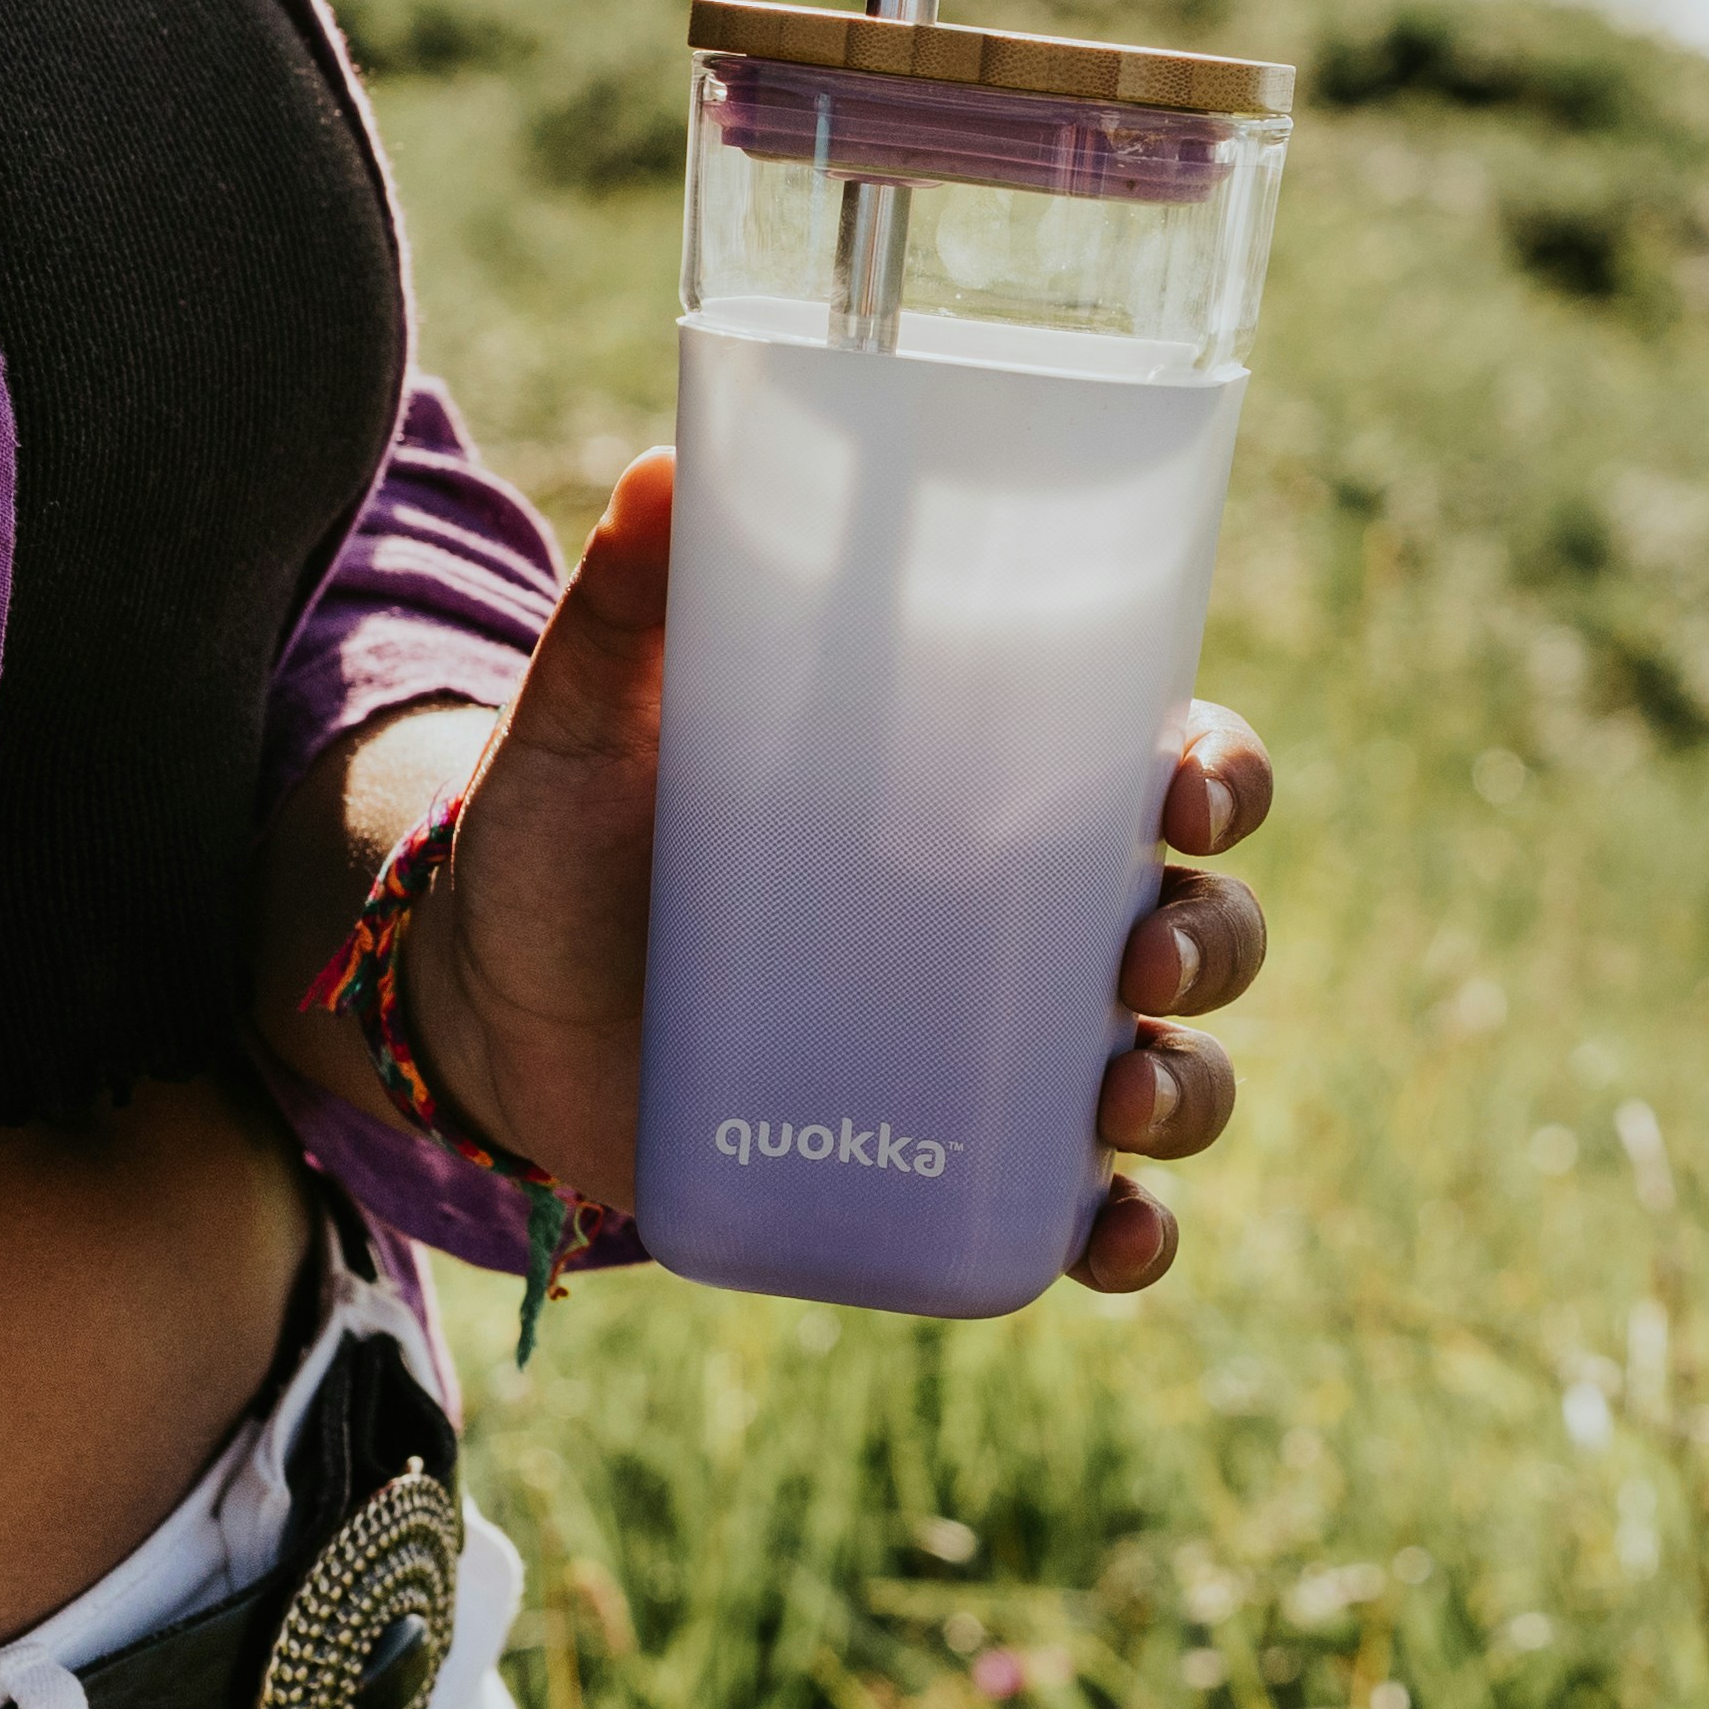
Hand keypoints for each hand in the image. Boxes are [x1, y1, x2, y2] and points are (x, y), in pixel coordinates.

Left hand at [365, 464, 1276, 1281]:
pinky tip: (1106, 1240)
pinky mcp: (950, 1166)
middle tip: (1141, 961)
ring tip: (1121, 1097)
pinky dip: (1126, 1236)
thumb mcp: (593, 718)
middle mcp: (1029, 916)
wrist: (486, 1006)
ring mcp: (999, 1052)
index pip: (1168, 762)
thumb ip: (629, 608)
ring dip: (1187, 1089)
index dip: (1222, 776)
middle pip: (1201, 922)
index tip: (1189, 793)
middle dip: (1212, 944)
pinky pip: (1084, 1213)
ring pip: (1170, 1067)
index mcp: (997, 782)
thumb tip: (662, 468)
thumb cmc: (569, 831)